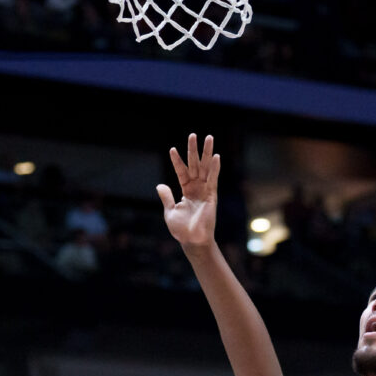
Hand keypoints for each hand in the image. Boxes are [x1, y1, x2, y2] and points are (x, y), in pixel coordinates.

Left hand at [156, 133, 219, 247]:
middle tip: (193, 135)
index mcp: (186, 191)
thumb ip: (166, 197)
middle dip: (194, 150)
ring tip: (209, 138)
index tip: (172, 149)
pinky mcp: (212, 196)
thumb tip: (160, 184)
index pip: (181, 171)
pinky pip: (213, 179)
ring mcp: (205, 190)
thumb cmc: (182, 229)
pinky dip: (214, 168)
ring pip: (206, 168)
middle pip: (195, 165)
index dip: (177, 161)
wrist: (192, 241)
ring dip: (207, 153)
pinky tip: (216, 157)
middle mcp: (196, 188)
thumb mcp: (170, 211)